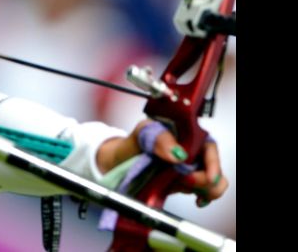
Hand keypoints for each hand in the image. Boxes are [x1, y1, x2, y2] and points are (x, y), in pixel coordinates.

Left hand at [97, 119, 228, 206]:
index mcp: (186, 134)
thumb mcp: (143, 132)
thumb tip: (178, 155)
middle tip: (186, 181)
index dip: (212, 163)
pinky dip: (202, 197)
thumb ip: (160, 139)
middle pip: (213, 169)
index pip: (209, 147)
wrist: (120, 159)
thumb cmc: (134, 141)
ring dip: (203, 190)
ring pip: (210, 183)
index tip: (207, 176)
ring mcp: (189, 169)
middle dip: (206, 180)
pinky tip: (198, 201)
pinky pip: (201, 192)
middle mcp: (192, 152)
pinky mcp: (184, 184)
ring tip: (182, 187)